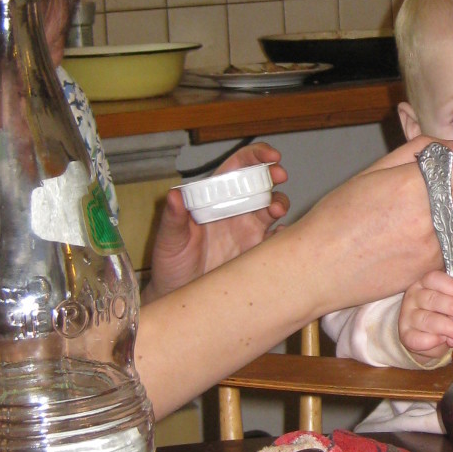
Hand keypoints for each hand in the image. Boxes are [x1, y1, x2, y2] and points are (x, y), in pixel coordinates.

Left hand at [146, 142, 288, 298]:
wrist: (180, 295)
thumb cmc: (171, 264)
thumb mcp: (168, 240)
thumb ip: (173, 218)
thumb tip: (174, 195)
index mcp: (215, 197)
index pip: (238, 167)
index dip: (256, 156)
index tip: (270, 156)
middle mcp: (235, 209)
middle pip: (261, 183)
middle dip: (274, 174)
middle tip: (279, 176)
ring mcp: (249, 230)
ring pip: (273, 207)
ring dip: (279, 203)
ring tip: (276, 211)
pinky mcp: (257, 252)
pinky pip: (277, 239)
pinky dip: (284, 235)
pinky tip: (280, 237)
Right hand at [286, 136, 452, 316]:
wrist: (318, 267)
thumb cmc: (338, 216)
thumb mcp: (373, 171)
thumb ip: (420, 152)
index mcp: (413, 184)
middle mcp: (429, 215)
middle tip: (440, 186)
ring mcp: (433, 245)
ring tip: (429, 212)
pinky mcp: (432, 268)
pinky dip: (449, 237)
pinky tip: (421, 235)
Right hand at [399, 270, 452, 357]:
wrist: (429, 339)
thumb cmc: (445, 314)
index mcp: (424, 284)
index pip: (434, 279)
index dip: (451, 286)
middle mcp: (413, 297)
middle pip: (432, 299)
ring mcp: (407, 316)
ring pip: (427, 319)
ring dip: (447, 326)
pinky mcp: (406, 336)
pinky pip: (418, 338)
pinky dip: (433, 340)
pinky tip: (445, 341)